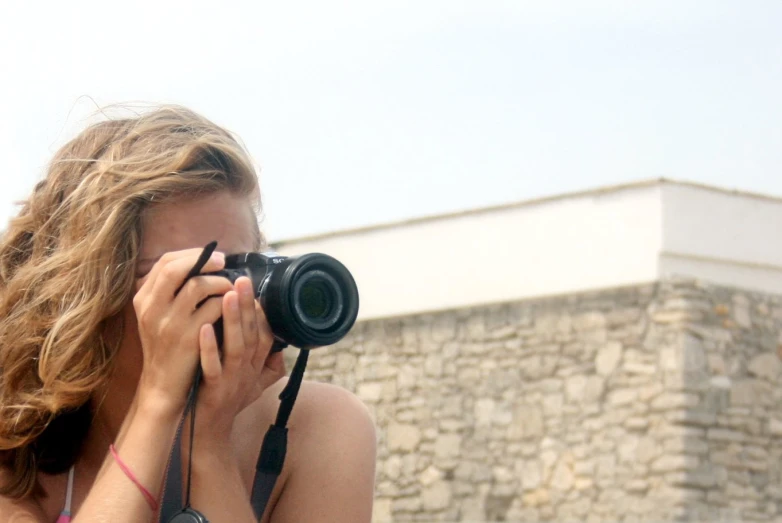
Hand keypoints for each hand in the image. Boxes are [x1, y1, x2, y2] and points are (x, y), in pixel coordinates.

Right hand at [132, 248, 232, 416]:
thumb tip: (198, 262)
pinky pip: (213, 307)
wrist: (164, 384)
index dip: (191, 254)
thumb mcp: (155, 316)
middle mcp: (151, 308)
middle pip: (175, 268)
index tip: (211, 255)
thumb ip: (169, 291)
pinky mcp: (188, 337)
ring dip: (220, 282)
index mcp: (143, 299)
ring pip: (198, 285)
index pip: (164, 262)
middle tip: (224, 262)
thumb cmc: (167, 346)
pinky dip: (226, 302)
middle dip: (204, 260)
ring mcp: (169, 323)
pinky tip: (231, 306)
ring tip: (229, 288)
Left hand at [195, 276, 285, 445]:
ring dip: (234, 320)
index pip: (265, 333)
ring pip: (238, 347)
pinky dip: (210, 348)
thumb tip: (280, 347)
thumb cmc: (228, 404)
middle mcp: (248, 371)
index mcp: (256, 365)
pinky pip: (214, 367)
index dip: (260, 311)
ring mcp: (233, 381)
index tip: (253, 287)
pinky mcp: (215, 392)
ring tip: (228, 295)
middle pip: (253, 334)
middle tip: (242, 279)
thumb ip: (268, 364)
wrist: (207, 437)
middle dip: (249, 305)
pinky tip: (203, 328)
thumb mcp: (254, 384)